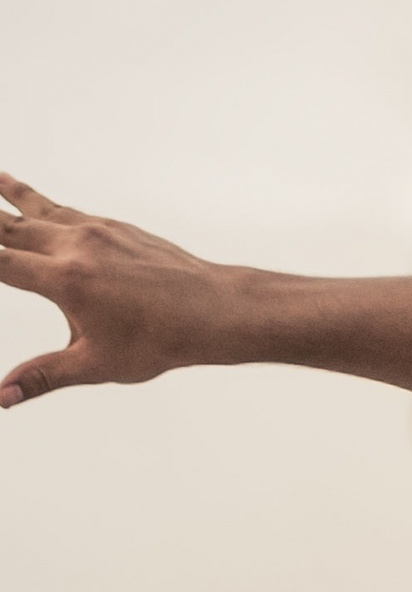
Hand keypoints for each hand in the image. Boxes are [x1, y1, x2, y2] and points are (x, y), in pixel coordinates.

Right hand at [0, 175, 237, 407]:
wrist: (211, 309)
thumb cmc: (158, 341)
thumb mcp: (95, 365)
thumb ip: (42, 376)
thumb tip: (1, 398)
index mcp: (64, 280)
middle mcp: (73, 244)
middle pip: (8, 224)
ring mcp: (93, 228)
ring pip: (35, 205)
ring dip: (4, 193)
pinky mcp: (110, 225)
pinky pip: (63, 208)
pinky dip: (37, 201)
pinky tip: (28, 197)